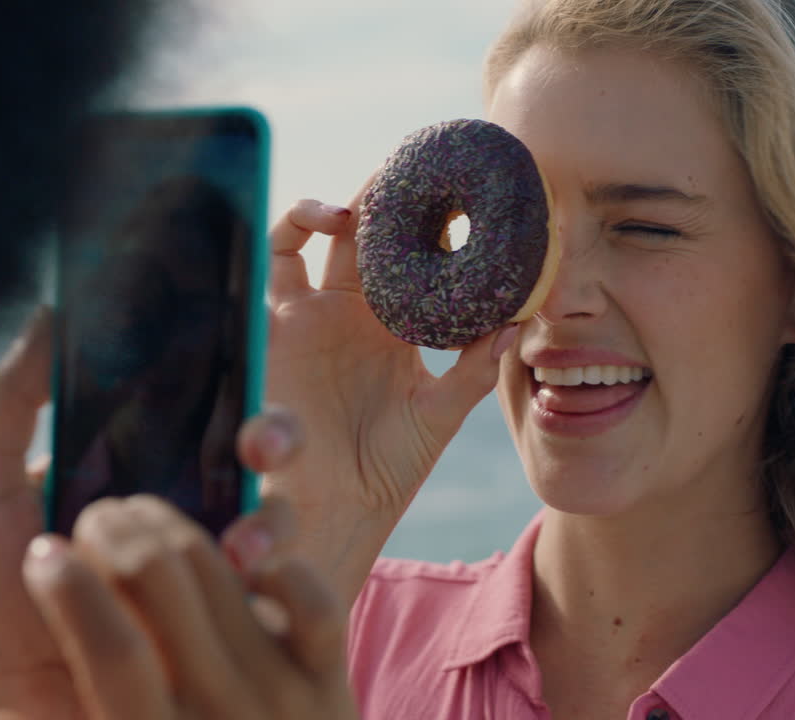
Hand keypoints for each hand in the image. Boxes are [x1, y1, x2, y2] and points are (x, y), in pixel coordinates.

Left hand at [0, 308, 307, 718]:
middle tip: (258, 450)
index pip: (215, 417)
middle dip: (277, 444)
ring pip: (274, 527)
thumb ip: (10, 402)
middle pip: (263, 462)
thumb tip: (49, 312)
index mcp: (146, 468)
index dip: (244, 404)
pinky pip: (263, 607)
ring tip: (239, 548)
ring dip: (272, 525)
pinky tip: (253, 591)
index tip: (246, 411)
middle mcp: (189, 510)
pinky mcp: (217, 634)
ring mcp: (207, 573)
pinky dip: (268, 596)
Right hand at [13, 495, 356, 719]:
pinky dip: (278, 568)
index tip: (43, 552)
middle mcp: (220, 715)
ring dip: (175, 528)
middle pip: (160, 584)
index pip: (111, 649)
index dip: (68, 590)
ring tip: (142, 517)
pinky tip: (239, 558)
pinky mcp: (333, 685)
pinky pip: (312, 601)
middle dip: (115, 534)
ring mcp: (285, 698)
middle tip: (95, 518)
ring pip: (220, 574)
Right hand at [263, 194, 517, 601]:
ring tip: (371, 197)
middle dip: (389, 200)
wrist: (333, 512)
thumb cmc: (387, 471)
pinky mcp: (278, 323)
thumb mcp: (438, 415)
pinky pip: (277, 259)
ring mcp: (315, 314)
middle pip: (369, 236)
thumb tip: (517, 323)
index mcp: (397, 328)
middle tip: (418, 172)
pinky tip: (328, 218)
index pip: (414, 260)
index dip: (433, 226)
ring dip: (343, 205)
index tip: (464, 195)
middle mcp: (355, 314)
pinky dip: (293, 226)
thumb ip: (472, 370)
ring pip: (321, 236)